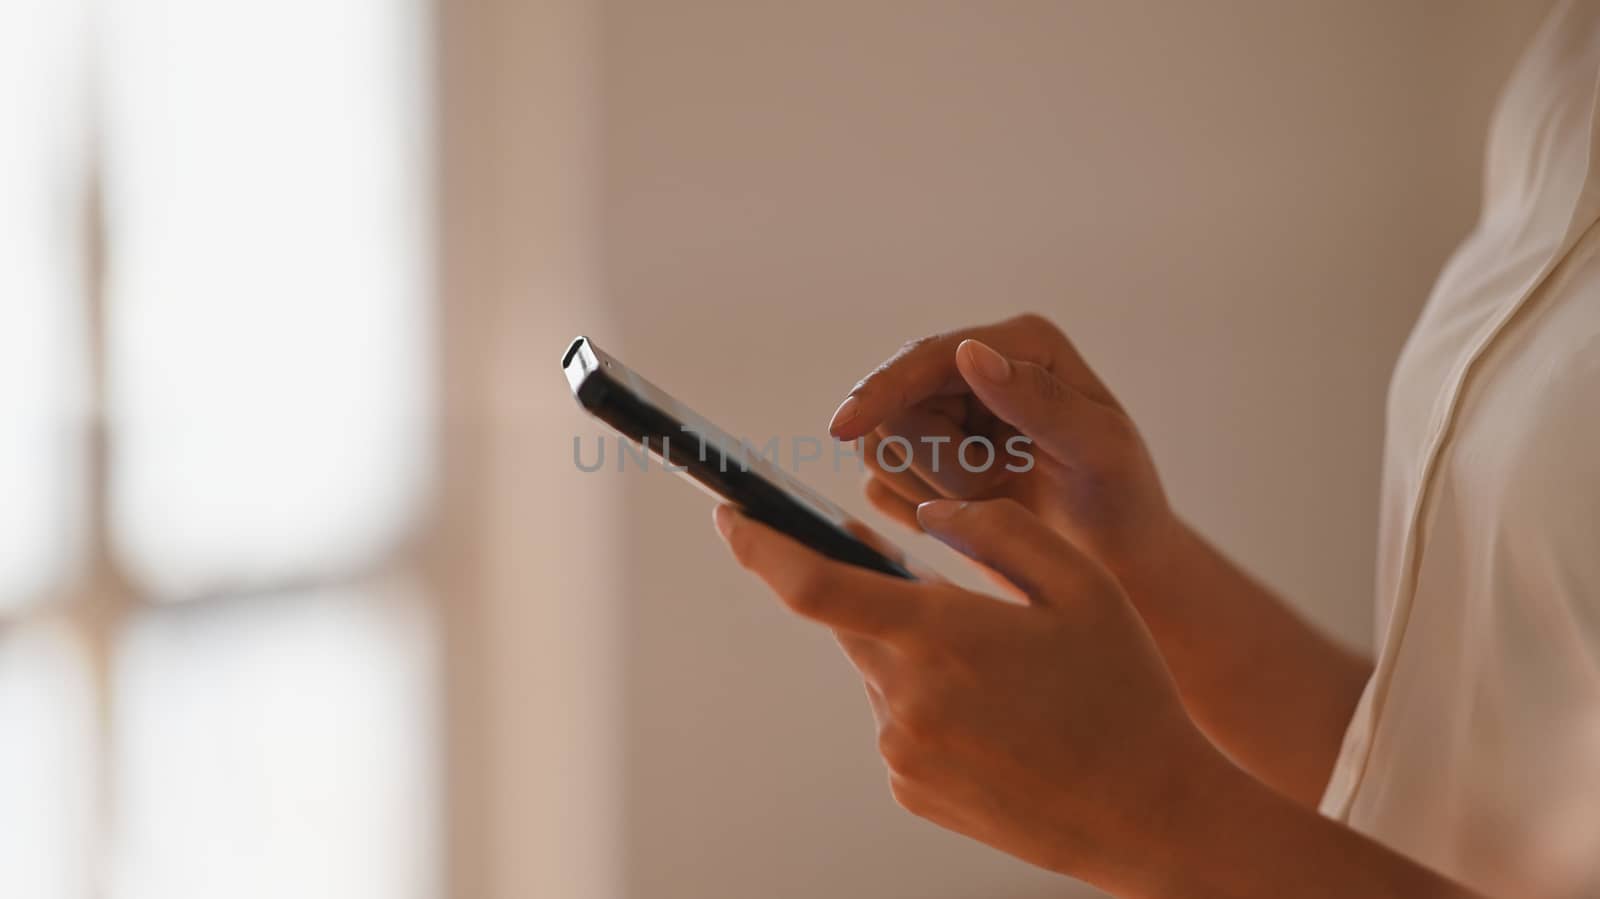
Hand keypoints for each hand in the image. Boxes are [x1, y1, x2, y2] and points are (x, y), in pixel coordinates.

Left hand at [712, 497, 1221, 891]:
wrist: (1149, 813)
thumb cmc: (1124, 691)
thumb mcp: (1080, 585)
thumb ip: (995, 530)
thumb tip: (923, 517)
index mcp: (941, 636)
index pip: (811, 586)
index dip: (757, 547)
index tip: (728, 515)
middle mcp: (905, 699)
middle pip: (849, 621)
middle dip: (874, 593)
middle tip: (944, 595)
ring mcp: (901, 753)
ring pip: (879, 670)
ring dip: (915, 653)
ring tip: (1003, 677)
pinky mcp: (908, 789)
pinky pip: (897, 720)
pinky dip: (928, 701)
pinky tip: (996, 719)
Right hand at [829, 313, 1177, 586]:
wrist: (1118, 564)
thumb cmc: (1122, 503)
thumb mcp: (1099, 450)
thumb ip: (1038, 401)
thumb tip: (971, 353)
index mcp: (1021, 346)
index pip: (929, 356)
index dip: (882, 389)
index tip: (843, 428)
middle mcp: (975, 369)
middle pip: (895, 407)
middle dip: (940, 463)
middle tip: (998, 487)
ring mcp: (946, 413)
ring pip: (880, 445)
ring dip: (930, 489)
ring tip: (991, 500)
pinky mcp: (924, 459)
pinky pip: (880, 482)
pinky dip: (917, 508)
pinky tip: (967, 515)